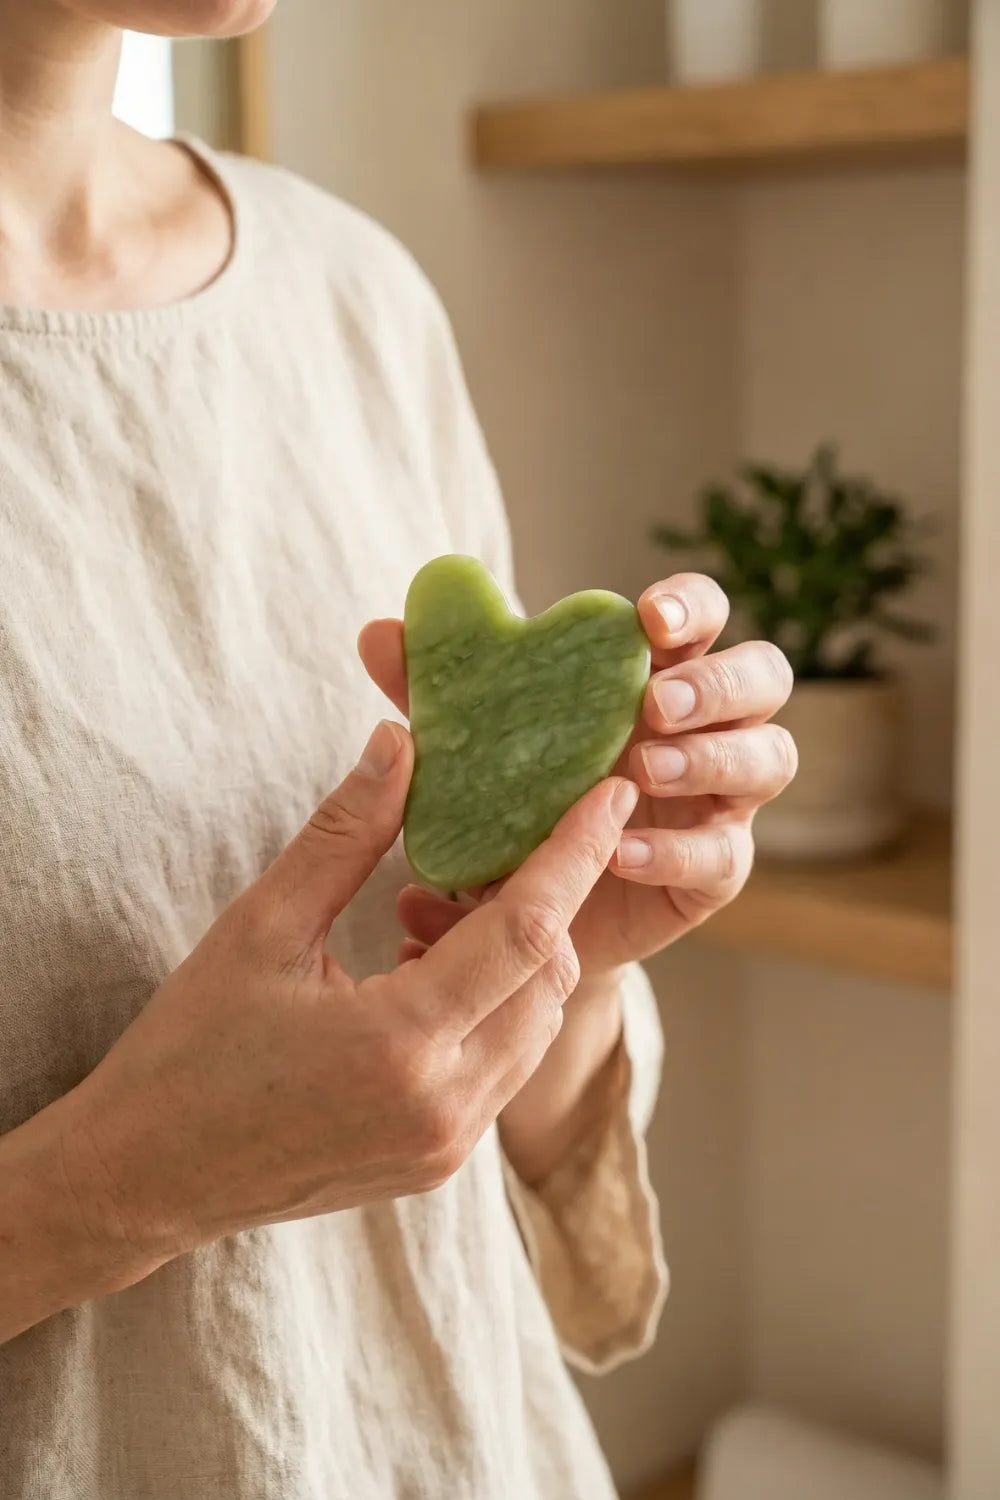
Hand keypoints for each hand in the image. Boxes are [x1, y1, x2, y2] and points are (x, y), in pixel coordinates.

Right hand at [50, 722, 636, 1303]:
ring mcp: (448, 1147)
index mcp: (399, 1045)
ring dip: (521, 957)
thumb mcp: (259, 927)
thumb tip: (400, 742)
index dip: (576, 853)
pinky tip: (430, 967)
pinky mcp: (440, 1163)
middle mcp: (444, 1108)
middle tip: (497, 847)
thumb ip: (344, 834)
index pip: (528, 932)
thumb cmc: (187, 1050)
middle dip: (546, 902)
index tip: (610, 793)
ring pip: (537, 1025)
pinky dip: (495, 1006)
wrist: (145, 1178)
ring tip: (447, 907)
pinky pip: (506, 1066)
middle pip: (550, 979)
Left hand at [359, 573, 794, 984]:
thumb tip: (381, 631)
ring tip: (640, 770)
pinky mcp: (714, 871)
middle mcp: (704, 728)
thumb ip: (437, 690)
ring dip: (710, 758)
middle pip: (764, 679)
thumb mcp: (473, 743)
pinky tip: (620, 851)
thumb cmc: (511, 802)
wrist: (521, 916)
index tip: (649, 617)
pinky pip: (724, 854)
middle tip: (655, 703)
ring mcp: (720, 800)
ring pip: (768, 759)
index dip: (691, 607)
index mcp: (655, 674)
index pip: (703, 616)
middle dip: (718, 684)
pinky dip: (674, 848)